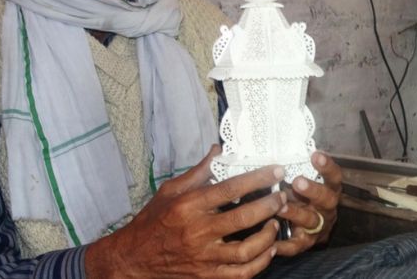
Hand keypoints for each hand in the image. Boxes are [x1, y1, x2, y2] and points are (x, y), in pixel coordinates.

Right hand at [86, 145, 286, 277]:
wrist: (133, 259)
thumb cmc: (153, 221)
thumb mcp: (170, 191)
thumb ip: (198, 172)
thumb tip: (218, 150)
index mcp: (189, 206)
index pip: (230, 188)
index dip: (257, 178)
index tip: (276, 171)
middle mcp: (197, 231)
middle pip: (243, 218)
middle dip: (269, 205)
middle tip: (282, 196)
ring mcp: (204, 257)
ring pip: (247, 250)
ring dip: (268, 236)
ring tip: (275, 222)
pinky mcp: (207, 276)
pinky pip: (241, 273)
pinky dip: (260, 263)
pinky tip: (268, 250)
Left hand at [274, 151, 340, 256]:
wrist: (314, 230)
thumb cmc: (305, 198)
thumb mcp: (305, 184)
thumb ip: (296, 172)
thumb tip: (276, 159)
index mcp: (329, 190)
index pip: (334, 177)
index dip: (327, 167)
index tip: (316, 155)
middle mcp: (326, 209)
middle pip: (326, 199)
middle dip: (313, 190)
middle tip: (298, 181)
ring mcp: (318, 227)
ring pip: (310, 220)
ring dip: (295, 213)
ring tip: (280, 206)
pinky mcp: (305, 243)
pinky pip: (296, 245)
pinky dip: (283, 244)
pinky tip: (271, 239)